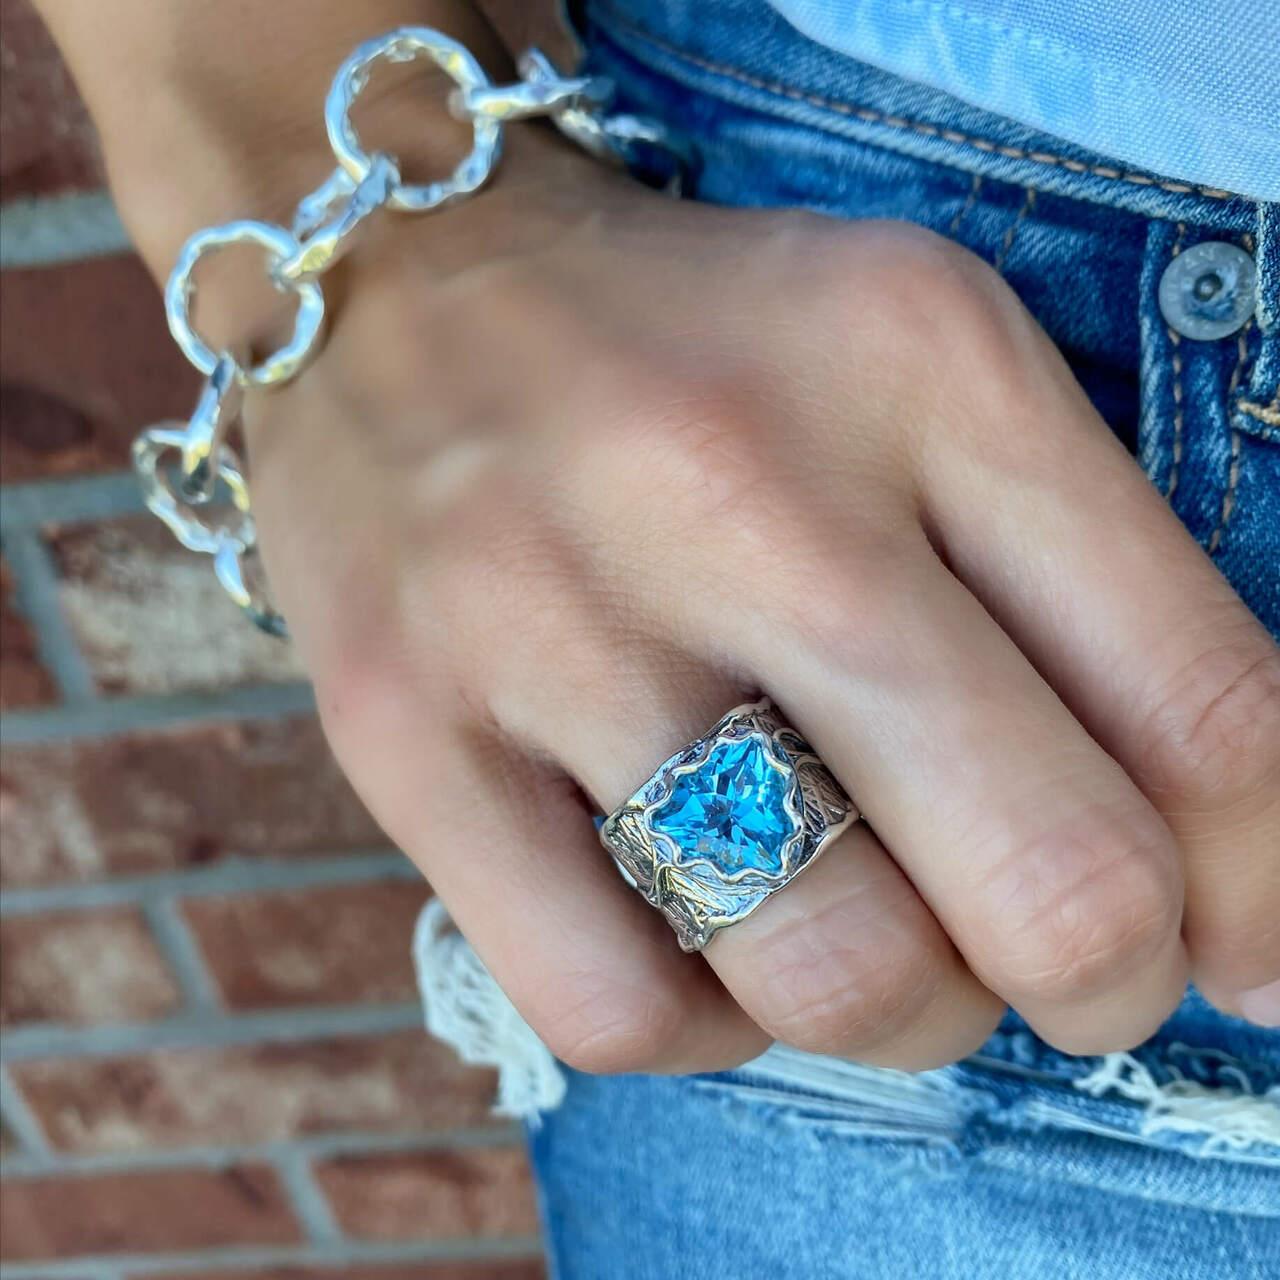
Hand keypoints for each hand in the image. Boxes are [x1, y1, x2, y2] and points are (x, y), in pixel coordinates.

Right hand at [210, 129, 1276, 1071]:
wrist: (400, 288)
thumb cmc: (694, 351)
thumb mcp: (928, 372)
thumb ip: (1090, 596)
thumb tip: (1225, 896)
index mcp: (920, 365)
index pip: (1203, 707)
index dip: (1264, 887)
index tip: (1241, 941)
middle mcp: (736, 489)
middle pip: (1045, 877)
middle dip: (1105, 978)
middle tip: (1070, 964)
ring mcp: (546, 620)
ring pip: (830, 977)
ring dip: (902, 1009)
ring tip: (867, 929)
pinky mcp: (402, 731)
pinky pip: (620, 1010)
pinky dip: (709, 1021)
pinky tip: (705, 935)